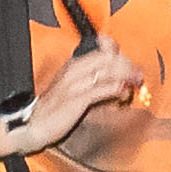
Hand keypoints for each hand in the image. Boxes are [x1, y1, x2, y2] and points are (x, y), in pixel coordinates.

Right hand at [25, 37, 144, 141]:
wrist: (32, 123)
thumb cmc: (55, 109)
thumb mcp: (74, 90)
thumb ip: (94, 83)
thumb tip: (117, 83)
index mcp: (75, 65)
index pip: (102, 48)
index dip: (119, 52)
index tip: (130, 64)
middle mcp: (75, 69)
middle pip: (110, 57)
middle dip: (128, 65)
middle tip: (138, 76)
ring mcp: (76, 83)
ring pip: (108, 70)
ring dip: (126, 76)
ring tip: (134, 85)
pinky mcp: (77, 99)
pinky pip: (102, 89)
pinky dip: (117, 90)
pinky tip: (123, 95)